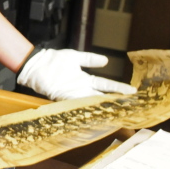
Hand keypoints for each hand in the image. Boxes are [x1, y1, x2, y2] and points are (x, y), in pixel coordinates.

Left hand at [17, 48, 136, 100]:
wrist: (36, 64)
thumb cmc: (53, 60)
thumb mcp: (75, 57)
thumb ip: (89, 59)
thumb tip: (106, 60)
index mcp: (85, 79)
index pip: (105, 85)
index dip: (119, 88)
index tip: (133, 91)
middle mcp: (81, 88)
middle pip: (101, 96)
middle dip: (114, 101)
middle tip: (130, 106)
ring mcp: (73, 94)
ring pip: (91, 102)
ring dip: (102, 106)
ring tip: (117, 111)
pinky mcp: (63, 97)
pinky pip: (76, 103)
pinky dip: (85, 107)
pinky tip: (95, 110)